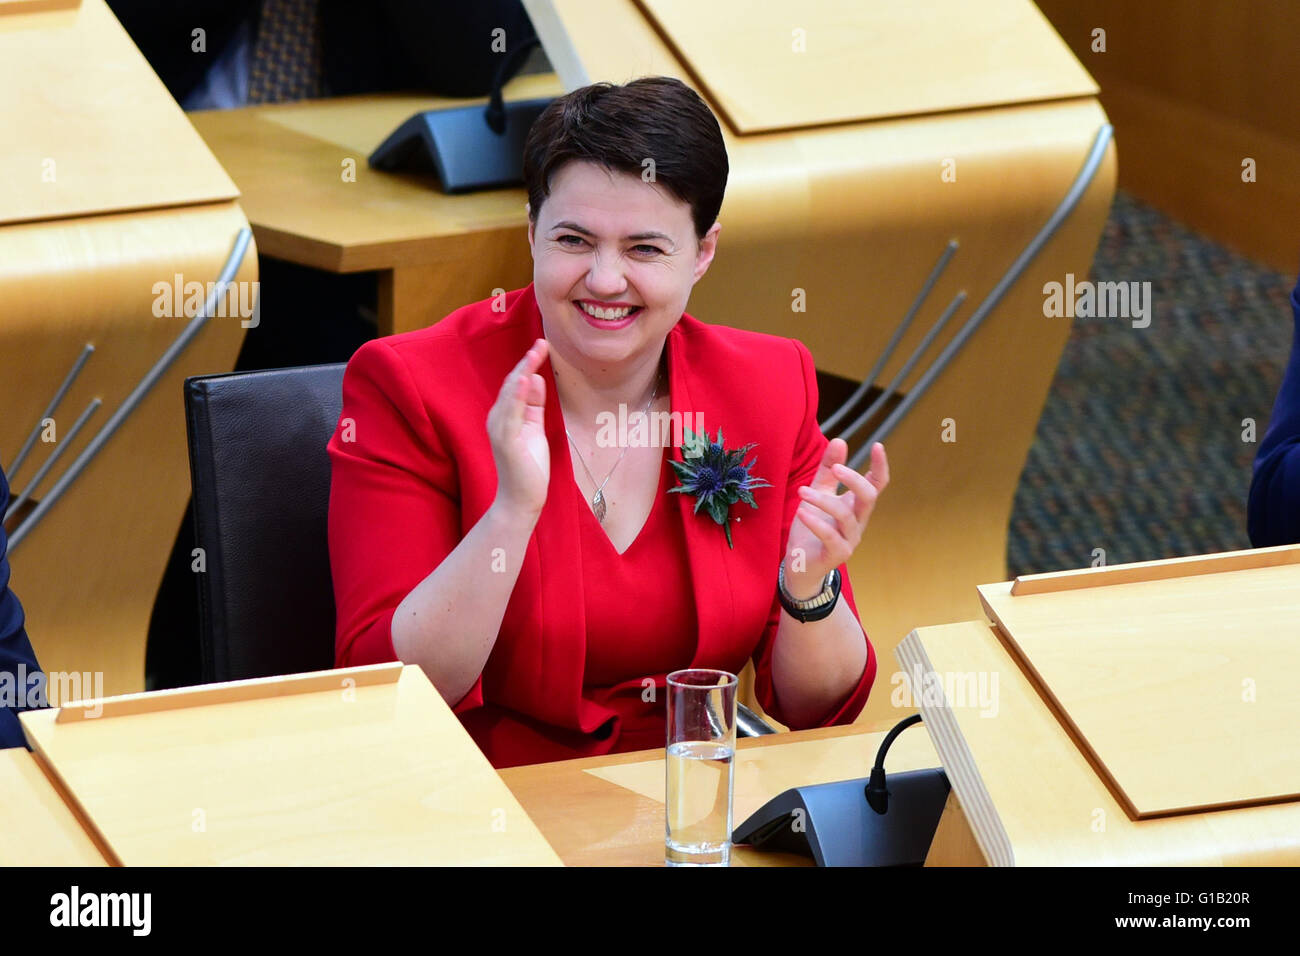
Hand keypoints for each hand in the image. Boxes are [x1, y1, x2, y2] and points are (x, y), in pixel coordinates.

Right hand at [487, 338, 549, 518]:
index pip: (516, 383)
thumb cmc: (528, 465)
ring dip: (522, 371)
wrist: (522, 499)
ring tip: (534, 353)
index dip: (528, 364)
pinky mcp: (506, 440)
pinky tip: (525, 379)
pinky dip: (516, 395)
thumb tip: (536, 378)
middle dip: (526, 362)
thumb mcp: (534, 427)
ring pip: (510, 394)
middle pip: (512, 384)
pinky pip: (511, 413)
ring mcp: (500, 429)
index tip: (542, 346)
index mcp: (505, 414)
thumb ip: (534, 404)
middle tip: (541, 343)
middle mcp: (498, 418)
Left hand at [783, 439, 888, 597]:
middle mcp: (858, 521)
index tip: (878, 445)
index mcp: (856, 505)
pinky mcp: (837, 555)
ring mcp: (850, 540)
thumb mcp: (817, 492)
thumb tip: (840, 440)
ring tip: (802, 492)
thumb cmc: (812, 526)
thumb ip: (827, 469)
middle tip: (835, 468)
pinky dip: (817, 523)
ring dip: (824, 501)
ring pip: (846, 516)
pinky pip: (831, 537)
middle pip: (869, 498)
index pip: (877, 484)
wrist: (801, 564)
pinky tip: (802, 512)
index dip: (881, 466)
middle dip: (855, 480)